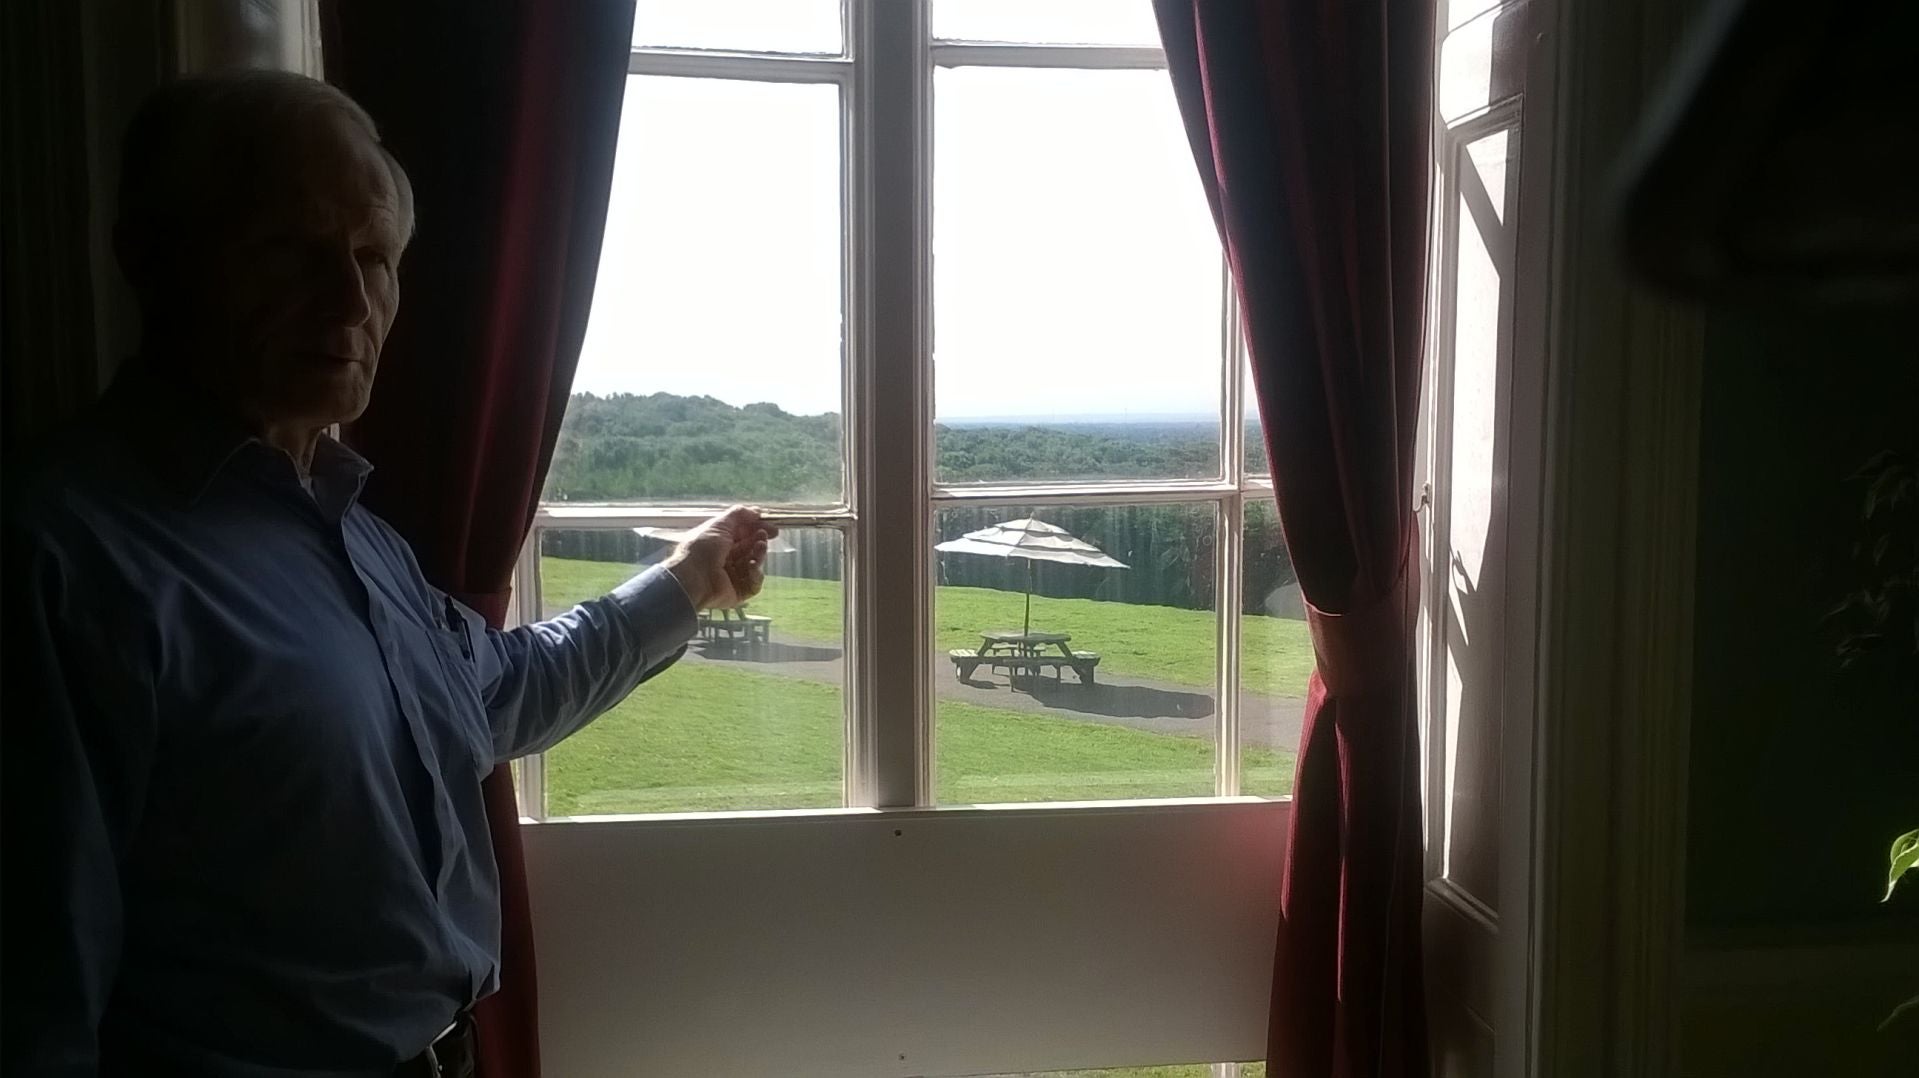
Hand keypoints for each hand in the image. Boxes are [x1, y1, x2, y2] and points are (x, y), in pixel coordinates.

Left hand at [662, 506, 778, 610]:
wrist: (693, 578)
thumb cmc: (702, 548)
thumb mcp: (719, 524)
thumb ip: (739, 515)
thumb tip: (757, 511)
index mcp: (719, 542)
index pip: (743, 534)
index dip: (757, 529)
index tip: (772, 526)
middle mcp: (725, 559)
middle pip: (750, 548)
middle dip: (759, 541)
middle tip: (763, 536)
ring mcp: (733, 576)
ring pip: (755, 564)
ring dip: (760, 554)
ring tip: (759, 547)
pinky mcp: (739, 592)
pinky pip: (754, 583)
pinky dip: (756, 574)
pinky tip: (752, 566)